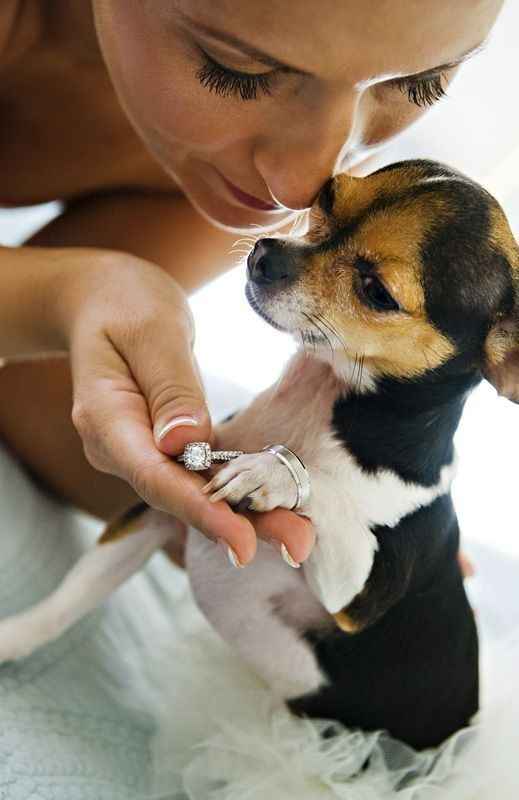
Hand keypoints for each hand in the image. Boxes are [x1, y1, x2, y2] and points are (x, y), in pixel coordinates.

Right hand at [53, 250, 313, 565]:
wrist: (101, 302)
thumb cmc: (124, 304)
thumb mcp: (152, 329)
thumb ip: (169, 385)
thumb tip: (185, 443)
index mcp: (106, 418)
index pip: (155, 475)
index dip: (201, 510)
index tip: (243, 541)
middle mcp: (120, 448)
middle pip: (180, 493)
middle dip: (238, 522)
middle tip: (298, 544)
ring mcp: (141, 452)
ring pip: (194, 490)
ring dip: (247, 512)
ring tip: (300, 534)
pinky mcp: (165, 448)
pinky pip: (201, 473)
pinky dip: (238, 489)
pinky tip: (278, 506)